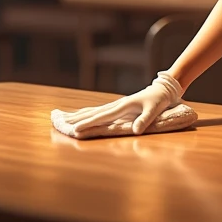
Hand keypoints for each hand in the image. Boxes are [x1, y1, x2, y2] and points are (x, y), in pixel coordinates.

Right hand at [62, 71, 182, 135]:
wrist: (162, 90)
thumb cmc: (158, 101)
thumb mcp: (154, 110)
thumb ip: (145, 120)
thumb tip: (135, 131)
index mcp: (122, 106)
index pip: (102, 116)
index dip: (88, 124)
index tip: (74, 129)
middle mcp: (116, 105)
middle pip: (92, 113)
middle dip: (76, 119)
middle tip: (59, 124)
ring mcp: (115, 105)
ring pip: (92, 111)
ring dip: (77, 115)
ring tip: (62, 118)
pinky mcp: (116, 107)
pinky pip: (98, 111)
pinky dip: (86, 114)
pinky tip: (79, 116)